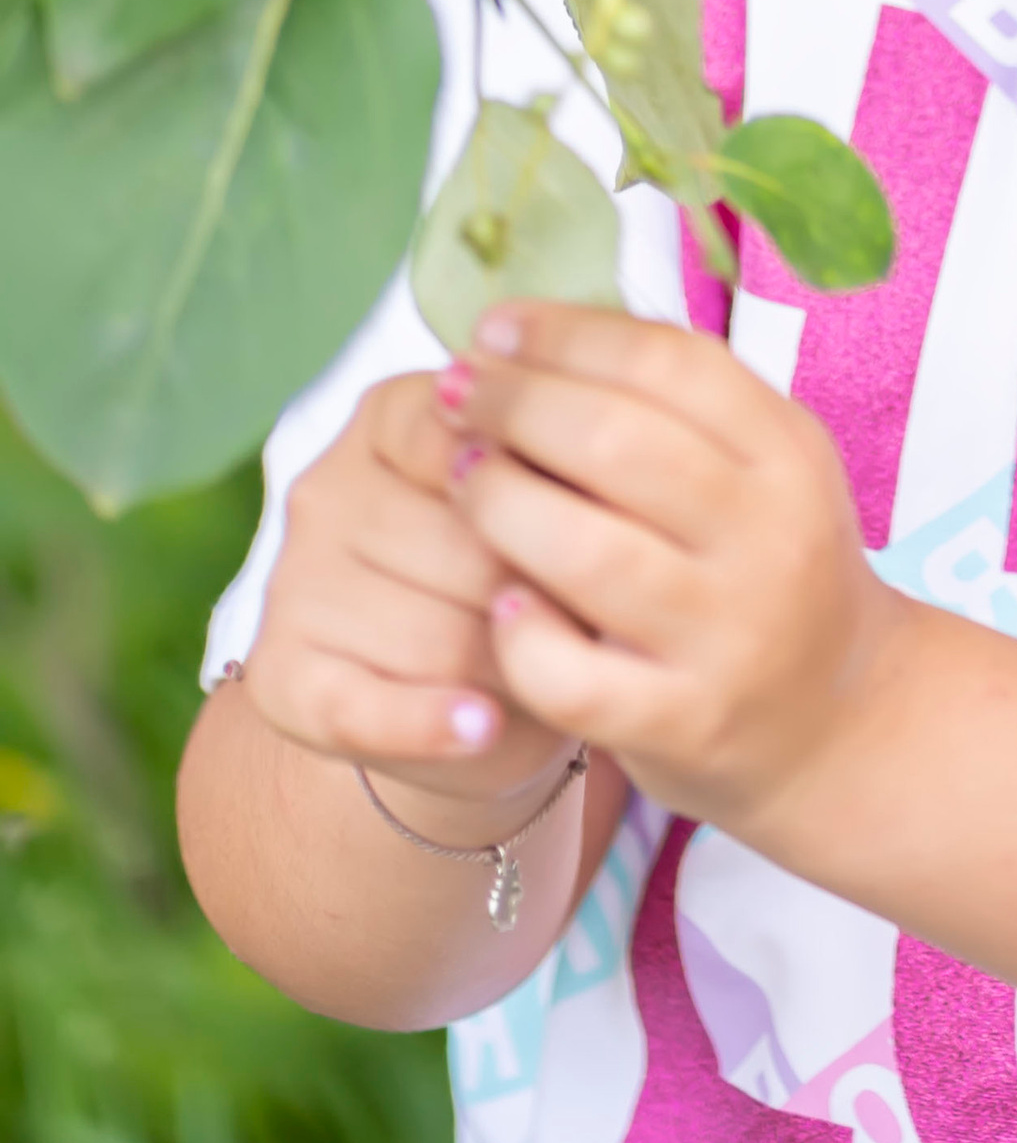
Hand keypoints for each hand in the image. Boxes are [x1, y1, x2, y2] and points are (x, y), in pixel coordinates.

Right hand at [244, 371, 576, 819]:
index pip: (479, 440)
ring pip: (427, 632)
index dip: (555, 496)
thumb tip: (588, 500)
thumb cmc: (516, 568)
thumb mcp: (541, 498)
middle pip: (462, 544)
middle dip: (543, 592)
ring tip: (558, 674)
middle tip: (597, 622)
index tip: (611, 524)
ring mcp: (295, 579)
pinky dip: (425, 724)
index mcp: (391, 415)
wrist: (463, 684)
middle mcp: (326, 486)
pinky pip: (358, 707)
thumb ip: (553, 480)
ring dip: (510, 667)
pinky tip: (480, 727)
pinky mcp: (279, 675)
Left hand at [438, 306, 895, 844]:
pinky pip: (573, 676)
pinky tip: (499, 604)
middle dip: (517, 405)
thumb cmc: (768, 566)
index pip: (671, 363)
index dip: (570, 336)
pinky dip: (521, 635)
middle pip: (620, 444)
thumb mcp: (761, 469)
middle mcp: (771, 535)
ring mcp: (729, 634)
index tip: (495, 328)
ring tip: (462, 476)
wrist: (837, 718)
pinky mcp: (685, 722)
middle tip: (455, 392)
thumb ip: (676, 405)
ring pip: (588, 553)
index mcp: (789, 451)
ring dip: (502, 503)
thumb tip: (545, 329)